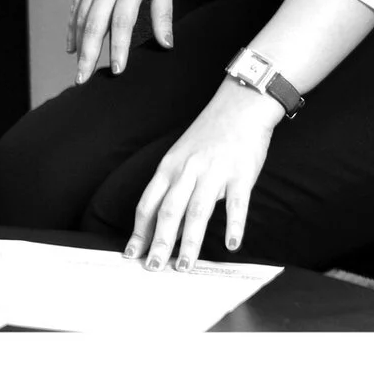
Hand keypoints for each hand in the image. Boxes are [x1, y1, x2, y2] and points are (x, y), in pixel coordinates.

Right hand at [68, 0, 176, 81]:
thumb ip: (163, 14)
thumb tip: (166, 44)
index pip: (122, 22)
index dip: (119, 48)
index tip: (118, 70)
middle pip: (94, 24)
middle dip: (88, 55)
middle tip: (82, 80)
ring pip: (81, 17)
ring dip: (79, 45)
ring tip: (78, 69)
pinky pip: (76, 5)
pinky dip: (73, 26)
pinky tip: (72, 45)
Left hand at [127, 80, 281, 267]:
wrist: (241, 104)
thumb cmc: (210, 134)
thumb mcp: (182, 156)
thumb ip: (174, 187)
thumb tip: (167, 225)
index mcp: (169, 167)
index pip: (148, 204)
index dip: (139, 231)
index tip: (132, 254)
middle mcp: (188, 171)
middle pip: (168, 211)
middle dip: (159, 242)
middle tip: (153, 268)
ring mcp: (214, 172)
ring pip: (197, 211)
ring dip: (189, 241)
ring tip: (185, 266)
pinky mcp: (241, 173)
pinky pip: (237, 203)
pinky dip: (234, 225)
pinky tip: (231, 244)